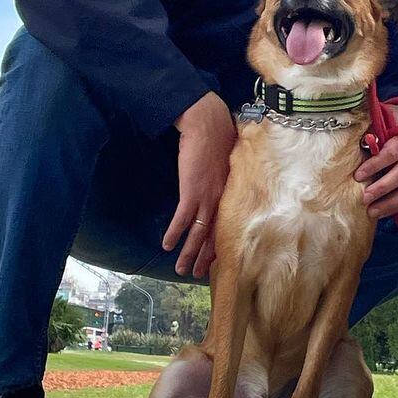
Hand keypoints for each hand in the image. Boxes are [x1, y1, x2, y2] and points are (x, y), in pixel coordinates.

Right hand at [164, 92, 236, 276]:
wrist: (209, 123)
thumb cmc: (217, 137)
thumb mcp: (226, 162)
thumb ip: (223, 177)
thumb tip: (217, 183)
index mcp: (230, 192)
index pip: (226, 225)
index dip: (220, 244)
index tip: (217, 260)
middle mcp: (221, 198)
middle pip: (214, 234)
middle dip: (205, 257)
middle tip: (197, 274)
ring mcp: (207, 195)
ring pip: (199, 232)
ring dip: (189, 253)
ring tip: (181, 269)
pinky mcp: (192, 189)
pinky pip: (182, 218)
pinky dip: (175, 233)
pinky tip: (167, 245)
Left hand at [355, 105, 397, 220]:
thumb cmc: (392, 122)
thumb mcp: (382, 119)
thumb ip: (369, 129)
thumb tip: (349, 140)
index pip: (392, 152)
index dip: (375, 165)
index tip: (358, 175)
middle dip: (382, 188)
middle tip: (364, 198)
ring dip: (389, 203)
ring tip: (371, 212)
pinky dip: (395, 206)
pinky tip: (380, 213)